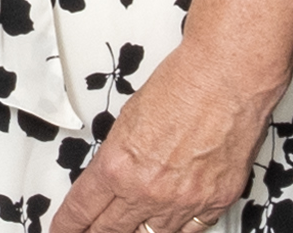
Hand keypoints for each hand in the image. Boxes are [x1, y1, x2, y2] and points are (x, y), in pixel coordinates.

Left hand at [43, 52, 275, 232]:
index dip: (69, 225)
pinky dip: (177, 228)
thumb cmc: (182, 83)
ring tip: (130, 229)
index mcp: (118, 166)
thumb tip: (112, 181)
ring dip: (137, 232)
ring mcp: (184, 200)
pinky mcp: (215, 201)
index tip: (64, 230)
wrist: (228, 76)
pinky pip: (190, 230)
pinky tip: (168, 223)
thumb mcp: (128, 120)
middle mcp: (148, 190)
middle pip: (112, 230)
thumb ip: (118, 158)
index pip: (82, 210)